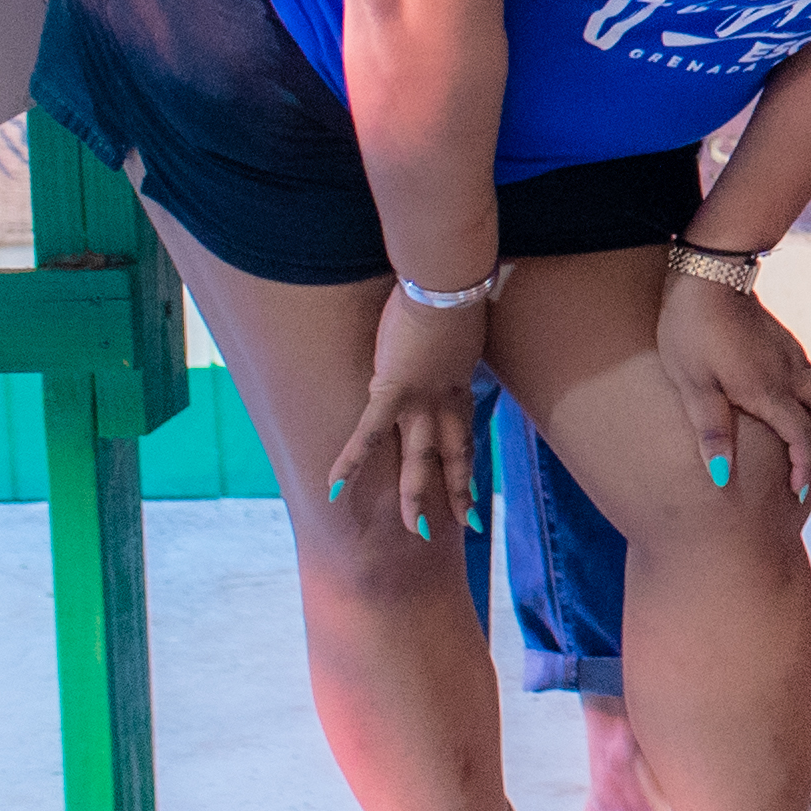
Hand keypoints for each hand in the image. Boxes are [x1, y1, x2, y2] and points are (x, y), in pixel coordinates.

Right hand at [322, 291, 493, 540]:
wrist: (447, 281)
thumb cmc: (453, 293)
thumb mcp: (458, 330)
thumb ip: (449, 349)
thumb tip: (446, 345)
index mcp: (458, 388)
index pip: (464, 437)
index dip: (468, 466)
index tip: (475, 493)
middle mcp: (444, 402)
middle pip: (452, 456)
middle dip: (457, 493)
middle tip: (466, 526)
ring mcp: (420, 400)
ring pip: (420, 457)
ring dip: (417, 494)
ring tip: (416, 529)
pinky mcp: (392, 390)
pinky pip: (369, 433)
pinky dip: (352, 461)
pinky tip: (335, 487)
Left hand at [652, 258, 810, 506]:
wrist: (708, 272)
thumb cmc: (692, 331)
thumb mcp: (693, 385)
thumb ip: (712, 430)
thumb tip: (722, 478)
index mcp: (769, 391)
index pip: (803, 437)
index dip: (802, 467)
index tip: (797, 491)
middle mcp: (790, 373)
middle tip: (786, 450)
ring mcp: (790, 352)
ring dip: (805, 407)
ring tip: (770, 418)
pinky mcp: (782, 338)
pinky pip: (802, 371)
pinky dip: (792, 388)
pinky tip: (758, 386)